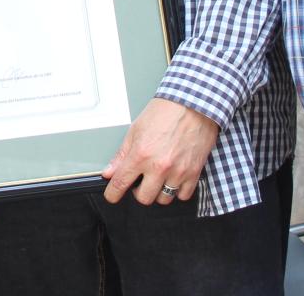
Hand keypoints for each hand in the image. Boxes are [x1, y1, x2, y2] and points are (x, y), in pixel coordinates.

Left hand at [100, 97, 219, 205]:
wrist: (193, 104)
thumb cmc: (165, 112)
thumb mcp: (136, 129)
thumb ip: (122, 154)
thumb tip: (110, 171)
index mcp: (141, 154)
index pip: (120, 183)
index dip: (113, 194)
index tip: (112, 195)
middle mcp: (159, 166)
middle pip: (143, 198)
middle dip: (138, 192)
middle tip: (140, 181)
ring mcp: (178, 172)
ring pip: (164, 199)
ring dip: (158, 192)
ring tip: (158, 178)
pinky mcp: (194, 172)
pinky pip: (184, 195)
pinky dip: (178, 190)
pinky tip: (174, 179)